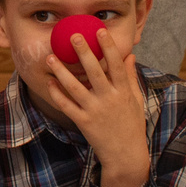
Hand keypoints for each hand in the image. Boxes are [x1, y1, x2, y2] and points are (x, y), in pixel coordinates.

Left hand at [34, 28, 150, 186]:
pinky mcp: (84, 122)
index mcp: (124, 92)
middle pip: (95, 72)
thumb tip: (129, 55)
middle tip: (73, 35)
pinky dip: (57, 94)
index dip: (109, 47)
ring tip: (50, 56)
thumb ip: (131, 77)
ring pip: (75, 88)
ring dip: (61, 71)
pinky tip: (49, 82)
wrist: (126, 155)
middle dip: (84, 53)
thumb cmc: (132, 125)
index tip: (100, 31)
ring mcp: (95, 111)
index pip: (117, 65)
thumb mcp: (136, 100)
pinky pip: (67, 106)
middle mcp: (109, 99)